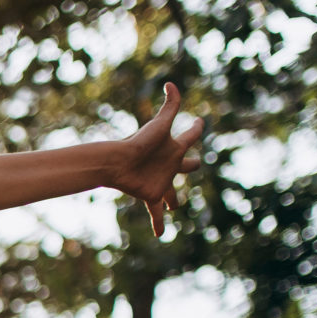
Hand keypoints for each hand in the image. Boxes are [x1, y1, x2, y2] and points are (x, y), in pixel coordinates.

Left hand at [110, 82, 205, 235]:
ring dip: (173, 200)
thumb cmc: (139, 143)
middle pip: (187, 166)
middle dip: (191, 165)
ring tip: (173, 206)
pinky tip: (160, 235)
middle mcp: (170, 165)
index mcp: (175, 148)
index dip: (195, 128)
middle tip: (194, 164)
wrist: (117, 162)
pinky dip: (158, 223)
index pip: (191, 136)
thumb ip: (170, 104)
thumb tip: (170, 82)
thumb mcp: (159, 124)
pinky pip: (156, 212)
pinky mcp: (152, 196)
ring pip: (172, 193)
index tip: (198, 121)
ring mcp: (162, 181)